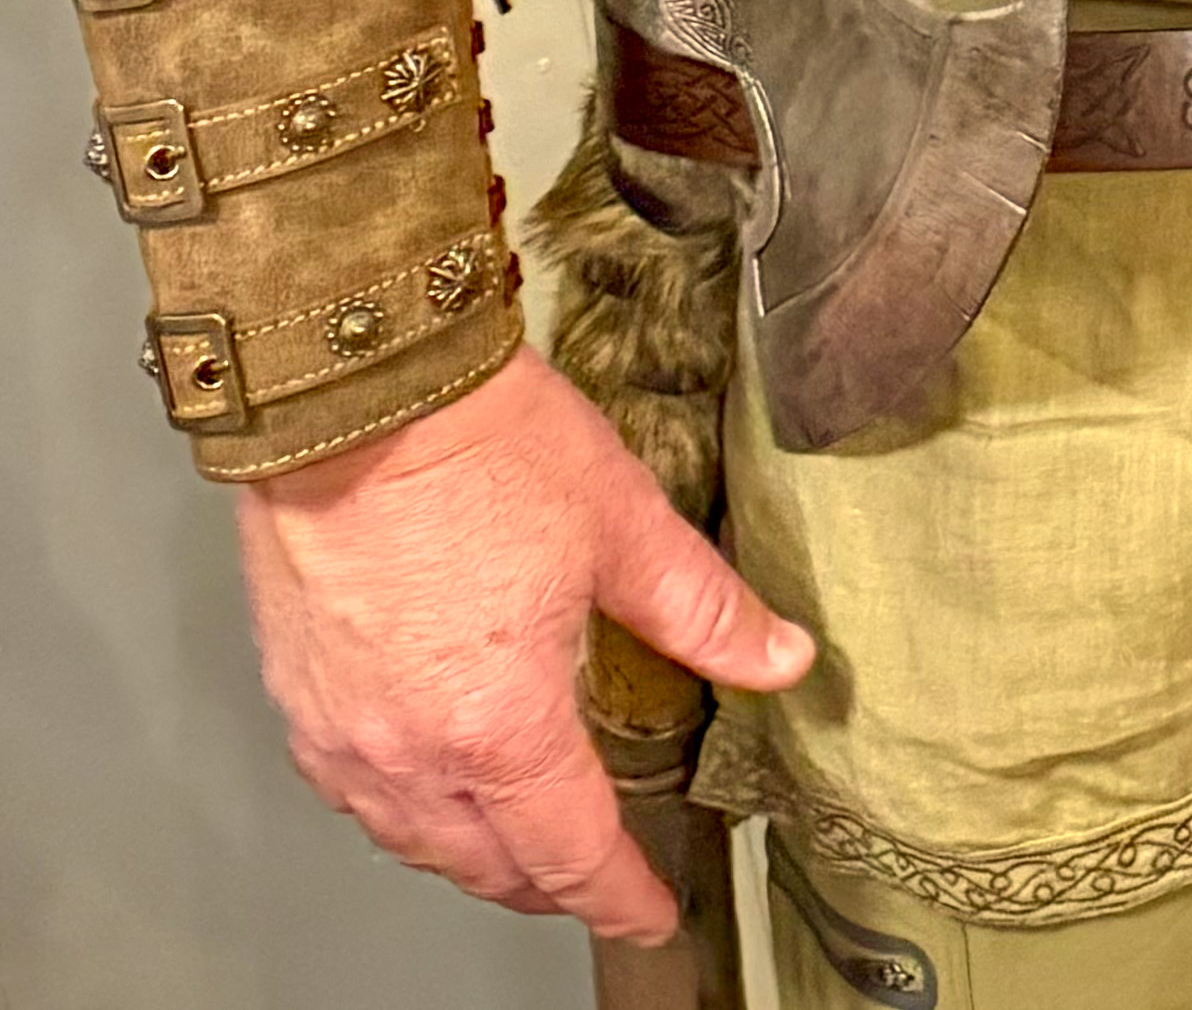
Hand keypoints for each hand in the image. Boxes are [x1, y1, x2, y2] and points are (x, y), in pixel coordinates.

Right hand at [233, 343, 812, 940]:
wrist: (360, 390)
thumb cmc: (481, 447)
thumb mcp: (624, 524)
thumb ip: (704, 610)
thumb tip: (782, 656)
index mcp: (501, 728)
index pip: (571, 856)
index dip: (619, 896)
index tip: (651, 913)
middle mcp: (412, 754)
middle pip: (487, 865)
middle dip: (546, 884)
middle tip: (590, 877)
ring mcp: (344, 734)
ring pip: (414, 842)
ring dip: (472, 855)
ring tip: (515, 842)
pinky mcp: (297, 698)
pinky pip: (355, 793)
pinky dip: (404, 809)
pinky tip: (427, 779)